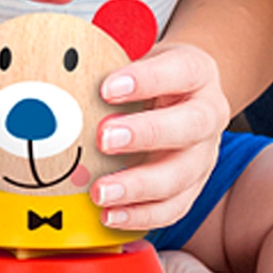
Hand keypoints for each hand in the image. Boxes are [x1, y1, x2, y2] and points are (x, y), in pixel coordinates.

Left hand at [88, 41, 229, 232]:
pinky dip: (141, 215)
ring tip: (100, 192)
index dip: (146, 79)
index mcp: (197, 72)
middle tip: (104, 138)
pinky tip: (110, 215)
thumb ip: (112, 66)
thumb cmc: (153, 77)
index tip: (107, 88)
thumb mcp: (140, 57)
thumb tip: (63, 75)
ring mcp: (205, 154)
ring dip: (139, 186)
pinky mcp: (194, 187)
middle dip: (145, 134)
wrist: (184, 96)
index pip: (180, 70)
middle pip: (190, 126)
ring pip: (182, 176)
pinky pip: (174, 208)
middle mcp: (209, 113)